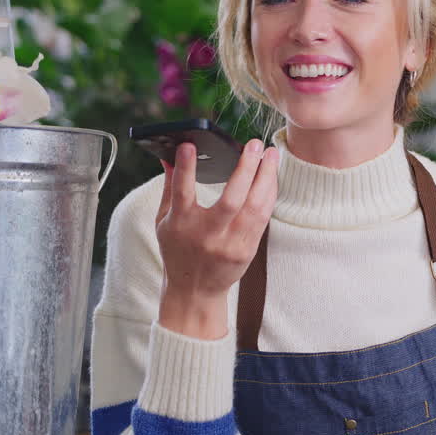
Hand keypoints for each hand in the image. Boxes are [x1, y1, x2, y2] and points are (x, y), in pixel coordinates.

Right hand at [156, 140, 278, 339]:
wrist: (194, 291)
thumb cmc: (177, 250)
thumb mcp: (164, 222)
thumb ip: (169, 189)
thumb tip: (169, 157)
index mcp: (181, 225)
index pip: (182, 193)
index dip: (185, 169)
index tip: (188, 145)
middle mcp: (207, 235)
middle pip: (231, 199)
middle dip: (246, 168)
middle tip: (255, 143)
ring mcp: (229, 244)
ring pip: (255, 207)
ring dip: (267, 178)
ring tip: (272, 154)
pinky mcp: (247, 251)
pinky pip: (263, 218)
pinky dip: (269, 194)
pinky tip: (272, 177)